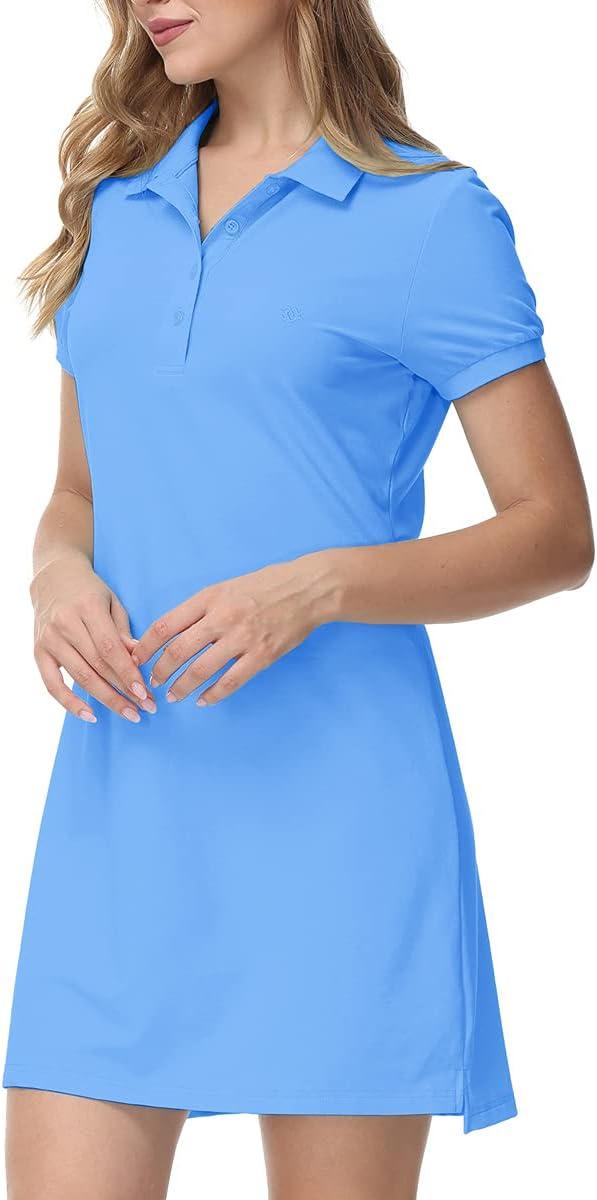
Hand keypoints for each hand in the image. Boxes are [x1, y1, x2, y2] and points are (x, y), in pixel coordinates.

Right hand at [31, 553, 156, 722]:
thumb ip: (123, 632)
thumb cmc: (88, 590)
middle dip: (123, 691)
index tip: (145, 693)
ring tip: (129, 713)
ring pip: (80, 677)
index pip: (110, 649)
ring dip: (106, 699)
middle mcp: (65, 624)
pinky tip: (90, 715)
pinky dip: (70, 703)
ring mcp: (49, 639)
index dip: (128, 673)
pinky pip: (52, 684)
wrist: (53, 578)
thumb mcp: (112, 602)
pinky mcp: (38, 651)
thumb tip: (139, 660)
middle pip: (97, 666)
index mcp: (87, 608)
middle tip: (145, 708)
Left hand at [133, 555, 336, 706]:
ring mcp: (243, 638)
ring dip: (182, 687)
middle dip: (160, 671)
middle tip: (152, 683)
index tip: (136, 658)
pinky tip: (203, 700)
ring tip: (173, 696)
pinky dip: (213, 694)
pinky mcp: (262, 655)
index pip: (166, 625)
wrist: (307, 589)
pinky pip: (231, 681)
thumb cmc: (264, 586)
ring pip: (201, 670)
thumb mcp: (226, 587)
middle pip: (178, 651)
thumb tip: (171, 633)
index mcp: (209, 597)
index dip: (146, 646)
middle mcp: (223, 617)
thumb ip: (200, 608)